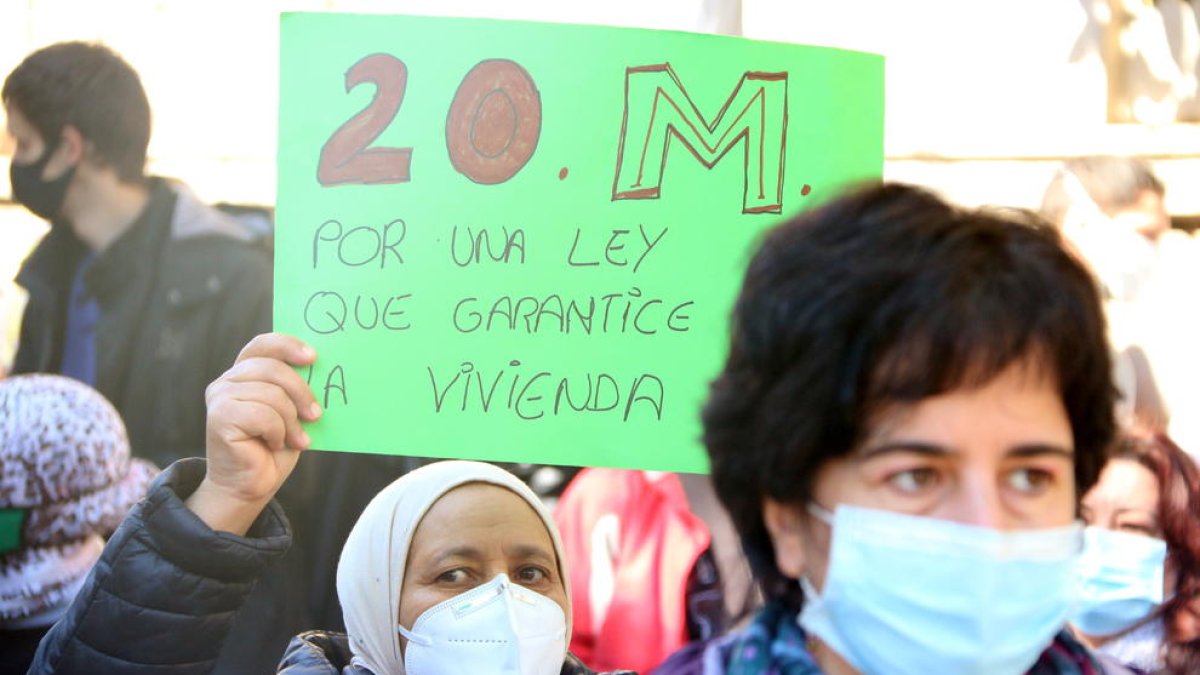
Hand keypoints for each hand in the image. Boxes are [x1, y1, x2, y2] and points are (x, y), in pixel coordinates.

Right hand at [186, 333, 320, 533]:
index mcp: (245, 373)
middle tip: (316, 414)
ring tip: (294, 439)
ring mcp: (220, 397)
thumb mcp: (291, 411)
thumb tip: (321, 369)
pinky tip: (275, 444)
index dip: (287, 345)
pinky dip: (277, 432)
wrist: (251, 484)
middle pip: (272, 368)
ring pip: (271, 394)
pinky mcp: (219, 417)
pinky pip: (263, 415)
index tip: (313, 357)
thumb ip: (295, 388)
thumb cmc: (274, 446)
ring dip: (290, 421)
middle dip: (300, 391)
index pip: (263, 345)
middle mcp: (227, 381)